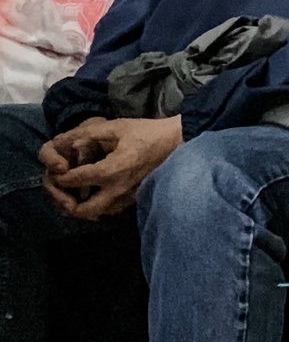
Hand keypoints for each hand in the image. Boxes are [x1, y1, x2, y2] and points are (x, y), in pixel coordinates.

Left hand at [39, 116, 182, 220]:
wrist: (178, 142)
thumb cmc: (148, 132)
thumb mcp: (117, 127)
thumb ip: (87, 134)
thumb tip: (63, 142)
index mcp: (110, 171)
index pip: (72, 180)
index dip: (58, 175)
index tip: (57, 168)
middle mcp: (116, 190)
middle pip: (81, 210)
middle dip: (64, 202)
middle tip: (62, 190)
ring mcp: (127, 197)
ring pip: (95, 213)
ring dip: (81, 205)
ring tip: (75, 191)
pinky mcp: (134, 199)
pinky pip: (109, 209)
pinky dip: (97, 204)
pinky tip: (96, 191)